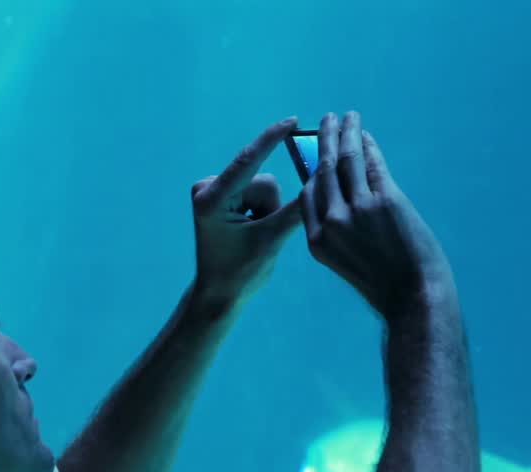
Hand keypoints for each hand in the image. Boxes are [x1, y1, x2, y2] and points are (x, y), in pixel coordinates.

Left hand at [191, 117, 304, 308]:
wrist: (219, 291)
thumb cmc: (241, 272)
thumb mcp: (271, 241)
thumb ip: (296, 211)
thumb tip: (322, 182)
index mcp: (212, 200)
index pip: (247, 162)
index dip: (271, 139)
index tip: (291, 121)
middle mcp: (208, 190)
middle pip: (263, 182)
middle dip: (271, 207)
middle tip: (259, 236)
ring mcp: (213, 192)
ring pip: (265, 188)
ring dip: (268, 211)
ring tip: (253, 235)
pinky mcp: (222, 196)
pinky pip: (258, 193)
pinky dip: (263, 211)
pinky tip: (249, 230)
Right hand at [300, 112, 456, 320]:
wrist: (413, 298)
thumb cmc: (386, 285)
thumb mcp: (349, 263)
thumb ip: (341, 233)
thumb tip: (344, 198)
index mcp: (318, 242)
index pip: (307, 197)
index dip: (313, 172)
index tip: (318, 157)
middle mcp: (332, 222)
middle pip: (323, 171)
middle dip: (324, 141)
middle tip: (325, 120)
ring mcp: (358, 210)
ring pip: (345, 161)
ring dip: (346, 133)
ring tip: (345, 116)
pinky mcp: (385, 201)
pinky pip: (372, 165)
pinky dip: (369, 147)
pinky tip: (366, 135)